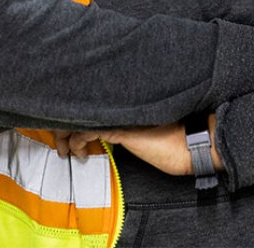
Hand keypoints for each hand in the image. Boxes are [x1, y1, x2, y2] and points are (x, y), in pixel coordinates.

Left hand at [53, 118, 223, 176]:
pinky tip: (80, 150)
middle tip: (62, 142)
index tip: (69, 131)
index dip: (76, 115)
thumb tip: (110, 128)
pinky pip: (90, 131)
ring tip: (69, 150)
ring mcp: (122, 115)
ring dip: (70, 136)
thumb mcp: (145, 129)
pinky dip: (79, 140)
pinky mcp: (123, 130)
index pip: (93, 103)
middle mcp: (122, 105)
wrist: (192, 144)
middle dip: (66, 125)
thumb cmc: (173, 140)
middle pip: (84, 107)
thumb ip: (127, 122)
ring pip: (84, 119)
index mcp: (126, 104)